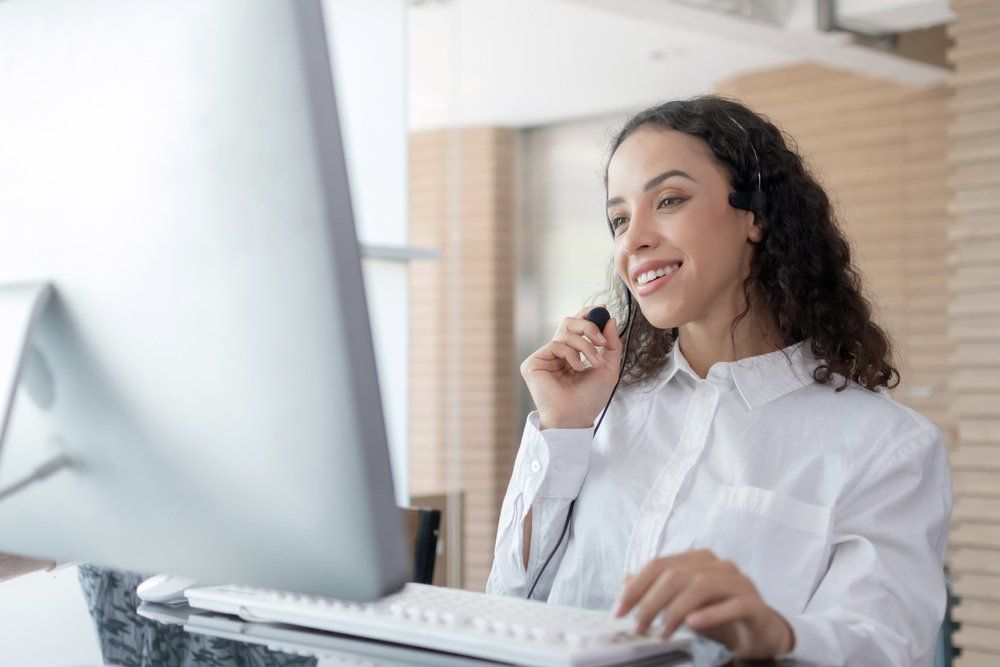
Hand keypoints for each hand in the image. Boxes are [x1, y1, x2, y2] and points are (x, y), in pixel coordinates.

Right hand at [520, 305, 622, 429]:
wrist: (577, 417)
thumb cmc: (590, 398)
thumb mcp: (608, 368)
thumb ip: (611, 344)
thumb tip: (609, 319)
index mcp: (571, 353)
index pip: (576, 326)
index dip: (588, 314)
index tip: (603, 308)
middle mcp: (556, 353)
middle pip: (569, 322)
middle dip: (589, 326)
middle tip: (602, 340)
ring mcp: (544, 357)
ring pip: (565, 333)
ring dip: (586, 346)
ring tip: (595, 363)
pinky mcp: (533, 363)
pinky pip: (556, 344)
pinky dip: (572, 354)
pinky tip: (577, 368)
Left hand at [614, 549, 794, 659]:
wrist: (760, 632)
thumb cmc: (718, 615)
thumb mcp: (683, 604)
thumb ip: (657, 591)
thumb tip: (626, 581)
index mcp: (698, 559)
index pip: (659, 565)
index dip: (636, 587)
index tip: (619, 610)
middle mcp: (719, 565)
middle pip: (676, 575)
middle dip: (650, 602)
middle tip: (638, 626)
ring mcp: (739, 582)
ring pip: (701, 586)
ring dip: (675, 611)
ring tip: (662, 632)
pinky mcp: (754, 604)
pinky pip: (732, 605)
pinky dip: (710, 614)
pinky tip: (692, 624)